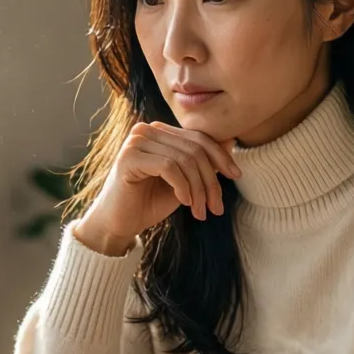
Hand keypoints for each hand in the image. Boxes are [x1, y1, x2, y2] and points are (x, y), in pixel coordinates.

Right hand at [73, 122, 241, 255]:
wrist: (119, 223)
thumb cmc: (150, 202)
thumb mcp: (185, 182)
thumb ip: (203, 162)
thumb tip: (230, 141)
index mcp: (160, 132)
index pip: (199, 138)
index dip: (220, 156)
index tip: (235, 176)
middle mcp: (147, 130)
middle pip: (194, 149)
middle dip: (210, 180)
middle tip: (216, 207)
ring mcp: (136, 141)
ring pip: (184, 159)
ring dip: (198, 189)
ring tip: (200, 211)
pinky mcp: (129, 157)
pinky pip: (169, 167)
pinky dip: (182, 187)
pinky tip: (184, 203)